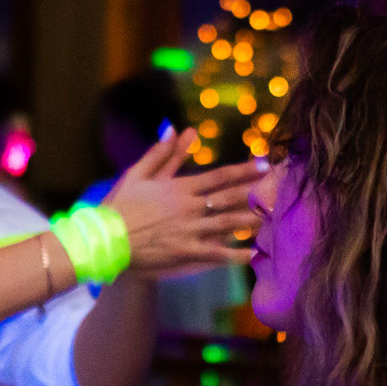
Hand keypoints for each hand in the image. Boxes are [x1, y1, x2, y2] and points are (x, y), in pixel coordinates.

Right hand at [102, 133, 263, 275]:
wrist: (105, 238)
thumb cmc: (120, 205)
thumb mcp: (138, 173)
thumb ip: (163, 153)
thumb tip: (179, 130)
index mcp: (180, 187)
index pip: (220, 177)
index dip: (244, 171)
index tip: (265, 165)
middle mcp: (190, 207)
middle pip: (231, 198)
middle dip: (257, 192)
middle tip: (281, 187)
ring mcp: (190, 231)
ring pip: (229, 224)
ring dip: (253, 220)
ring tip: (274, 216)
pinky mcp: (186, 252)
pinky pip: (217, 254)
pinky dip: (237, 255)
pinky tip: (255, 254)